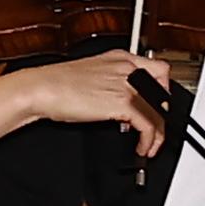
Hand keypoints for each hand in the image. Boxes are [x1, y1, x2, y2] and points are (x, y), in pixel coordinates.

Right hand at [24, 55, 170, 155]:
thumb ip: (112, 83)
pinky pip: (148, 124)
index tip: (160, 106)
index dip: (163, 90)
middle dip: (163, 114)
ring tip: (150, 145)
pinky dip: (149, 140)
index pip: (159, 69)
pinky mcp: (122, 103)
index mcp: (121, 58)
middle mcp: (128, 68)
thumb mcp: (92, 75)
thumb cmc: (57, 84)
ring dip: (158, 133)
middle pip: (163, 91)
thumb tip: (122, 104)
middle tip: (157, 128)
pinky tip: (142, 147)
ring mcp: (126, 85)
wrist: (41, 88)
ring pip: (159, 110)